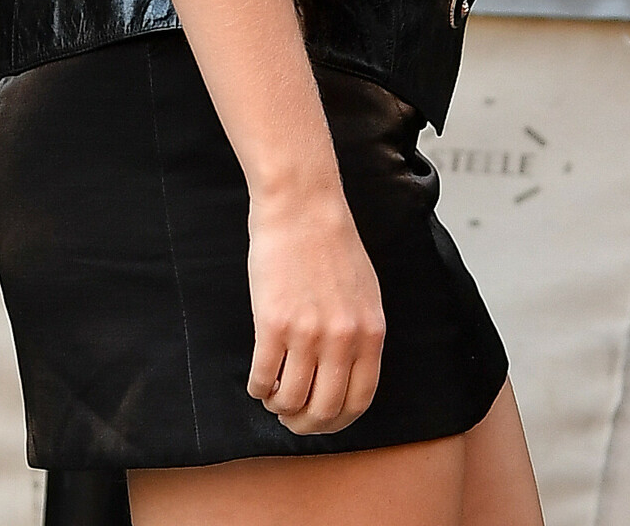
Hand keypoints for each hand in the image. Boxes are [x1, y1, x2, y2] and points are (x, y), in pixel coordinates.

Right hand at [246, 184, 385, 434]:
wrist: (303, 205)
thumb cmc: (332, 244)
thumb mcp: (365, 293)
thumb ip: (361, 335)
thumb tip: (347, 376)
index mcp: (370, 331)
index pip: (359, 400)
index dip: (338, 421)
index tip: (321, 420)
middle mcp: (343, 338)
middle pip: (325, 410)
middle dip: (305, 423)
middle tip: (291, 416)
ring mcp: (307, 332)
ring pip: (291, 400)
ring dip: (278, 406)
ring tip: (273, 393)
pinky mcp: (273, 323)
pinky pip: (263, 378)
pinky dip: (259, 388)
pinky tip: (259, 378)